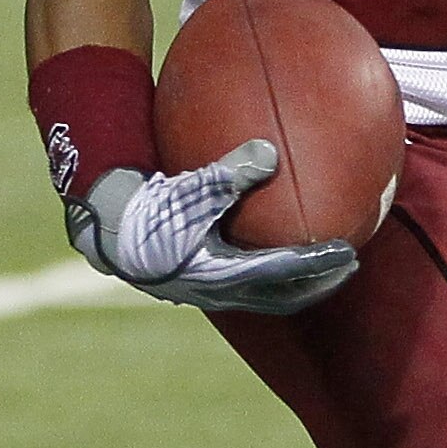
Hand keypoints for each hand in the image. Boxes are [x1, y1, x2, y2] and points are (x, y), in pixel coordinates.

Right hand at [66, 141, 357, 314]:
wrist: (97, 226)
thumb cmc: (141, 206)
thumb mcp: (185, 187)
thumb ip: (228, 172)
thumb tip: (270, 152)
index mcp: (217, 273)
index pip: (280, 273)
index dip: (317, 266)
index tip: (348, 253)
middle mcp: (214, 288)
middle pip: (278, 295)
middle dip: (315, 284)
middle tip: (348, 265)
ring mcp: (203, 286)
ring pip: (260, 291)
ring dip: (292, 280)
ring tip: (320, 262)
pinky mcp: (193, 274)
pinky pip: (240, 271)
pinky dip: (264, 262)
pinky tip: (269, 234)